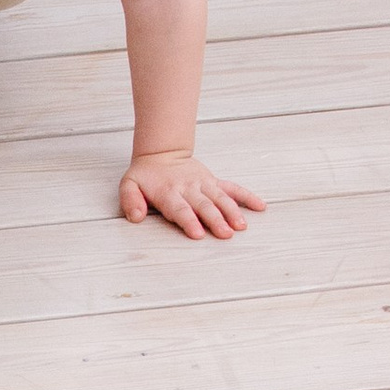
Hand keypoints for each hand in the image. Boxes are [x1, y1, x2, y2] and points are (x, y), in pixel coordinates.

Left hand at [118, 149, 265, 239]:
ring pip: (220, 198)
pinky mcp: (213, 182)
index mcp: (168, 193)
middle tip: (226, 234)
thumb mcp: (128, 185)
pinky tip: (260, 206)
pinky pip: (232, 189)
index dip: (189, 221)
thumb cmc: (145, 176)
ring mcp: (203, 185)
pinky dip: (247, 196)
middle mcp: (189, 189)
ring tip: (242, 225)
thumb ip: (130, 200)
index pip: (180, 209)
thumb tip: (136, 217)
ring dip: (232, 212)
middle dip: (215, 220)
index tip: (198, 234)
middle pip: (204, 206)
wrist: (161, 154)